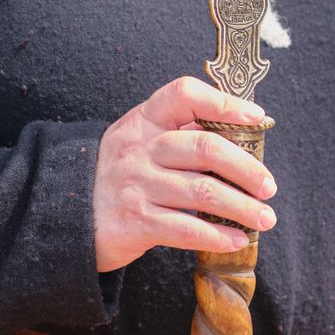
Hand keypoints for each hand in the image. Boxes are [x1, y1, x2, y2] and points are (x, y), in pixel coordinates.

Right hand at [93, 76, 276, 271]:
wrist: (64, 213)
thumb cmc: (120, 173)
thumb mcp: (140, 140)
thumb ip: (181, 133)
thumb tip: (242, 135)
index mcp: (145, 120)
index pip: (186, 95)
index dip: (226, 103)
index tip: (259, 118)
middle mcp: (140, 148)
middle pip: (205, 147)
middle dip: (247, 168)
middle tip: (269, 186)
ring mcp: (136, 185)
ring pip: (203, 193)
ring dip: (242, 207)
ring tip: (265, 218)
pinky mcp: (134, 222)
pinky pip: (186, 229)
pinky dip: (218, 235)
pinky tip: (236, 239)